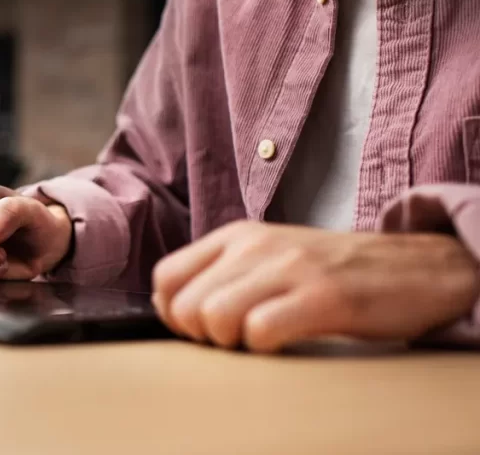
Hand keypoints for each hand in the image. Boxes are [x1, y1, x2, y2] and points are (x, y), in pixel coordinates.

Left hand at [152, 221, 479, 352]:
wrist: (418, 265)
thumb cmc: (334, 272)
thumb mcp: (269, 257)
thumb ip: (224, 274)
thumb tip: (176, 312)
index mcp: (236, 235)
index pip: (165, 277)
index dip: (172, 314)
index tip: (201, 330)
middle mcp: (255, 245)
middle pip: (184, 305)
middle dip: (202, 337)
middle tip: (235, 341)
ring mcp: (289, 267)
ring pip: (213, 316)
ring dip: (230, 342)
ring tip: (260, 340)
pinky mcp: (323, 295)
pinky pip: (261, 330)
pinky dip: (265, 347)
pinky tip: (286, 342)